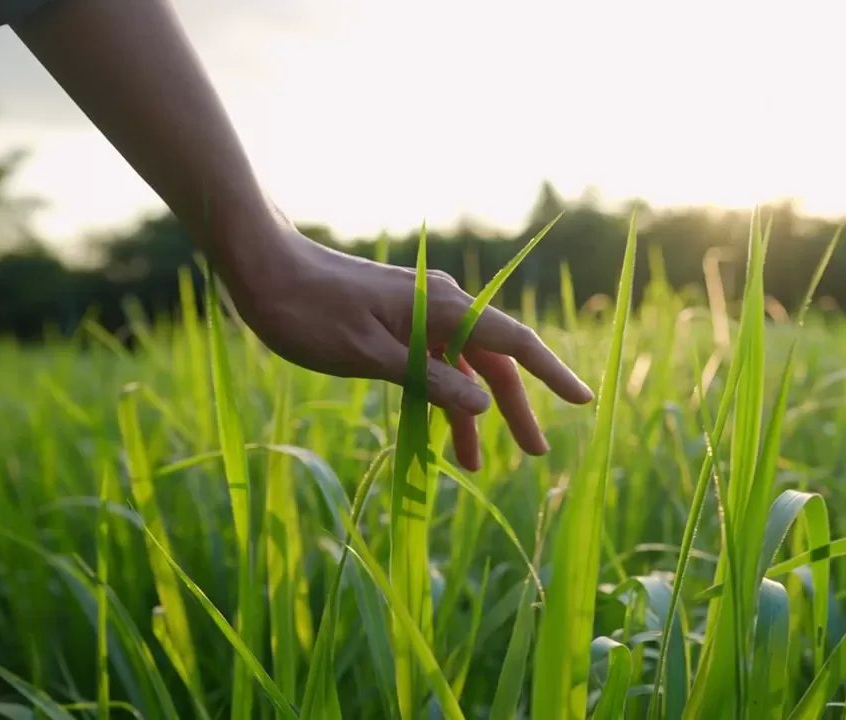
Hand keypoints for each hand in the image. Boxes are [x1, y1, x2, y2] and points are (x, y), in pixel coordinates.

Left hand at [225, 217, 593, 470]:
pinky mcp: (396, 320)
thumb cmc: (309, 312)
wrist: (261, 265)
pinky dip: (440, 396)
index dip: (553, 374)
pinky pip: (434, 362)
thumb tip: (483, 407)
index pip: (516, 343)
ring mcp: (419, 312)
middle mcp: (441, 306)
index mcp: (443, 309)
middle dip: (515, 409)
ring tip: (475, 466)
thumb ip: (429, 381)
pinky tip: (436, 429)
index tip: (584, 401)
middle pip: (494, 361)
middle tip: (535, 456)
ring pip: (462, 367)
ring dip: (471, 412)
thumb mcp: (369, 357)